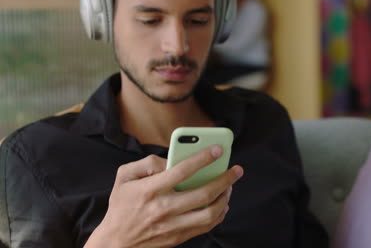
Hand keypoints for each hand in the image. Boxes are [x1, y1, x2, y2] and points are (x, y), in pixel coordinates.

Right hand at [84, 145, 242, 247]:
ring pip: (208, 213)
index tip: (218, 150)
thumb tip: (172, 160)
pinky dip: (219, 214)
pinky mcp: (178, 237)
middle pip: (202, 194)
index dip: (202, 158)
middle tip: (236, 170)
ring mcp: (172, 225)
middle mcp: (163, 208)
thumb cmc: (122, 206)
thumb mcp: (124, 177)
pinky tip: (222, 203)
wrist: (116, 242)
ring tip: (230, 186)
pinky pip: (205, 227)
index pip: (181, 171)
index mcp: (150, 190)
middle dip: (224, 179)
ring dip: (225, 197)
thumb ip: (147, 163)